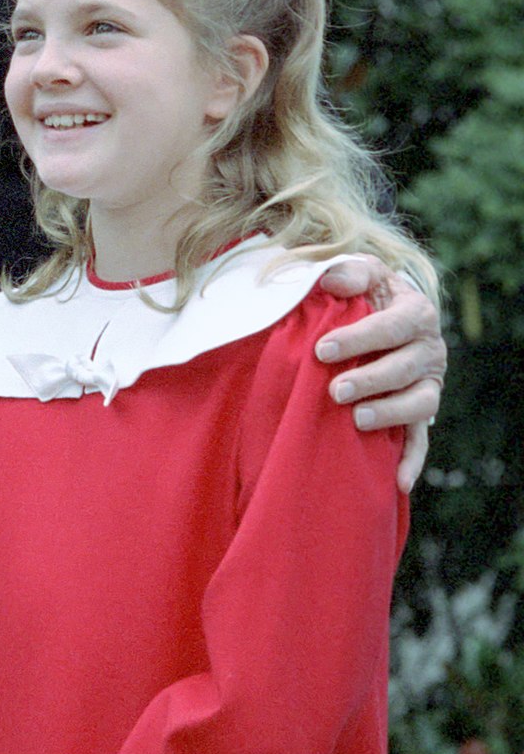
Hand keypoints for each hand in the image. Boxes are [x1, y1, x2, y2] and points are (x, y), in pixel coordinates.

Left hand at [315, 259, 443, 491]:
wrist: (386, 313)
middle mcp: (429, 350)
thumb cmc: (368, 292)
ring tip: (357, 419)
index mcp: (416, 312)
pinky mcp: (421, 412)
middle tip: (335, 390)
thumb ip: (350, 271)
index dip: (360, 339)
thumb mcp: (362, 272)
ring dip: (390, 414)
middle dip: (370, 380)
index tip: (323, 349)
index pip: (393, 326)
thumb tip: (331, 280)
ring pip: (420, 404)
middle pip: (405, 368)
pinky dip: (412, 461)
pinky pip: (421, 440)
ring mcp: (428, 384)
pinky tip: (398, 482)